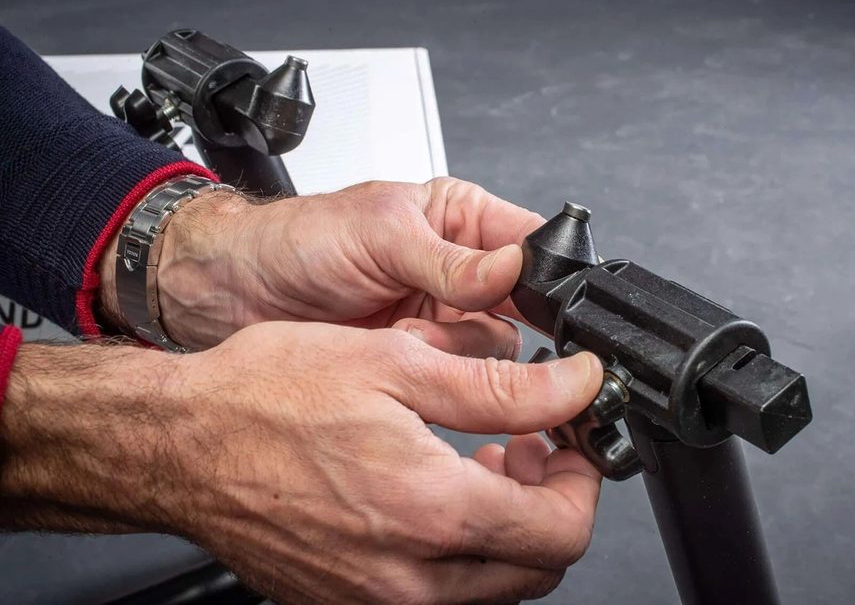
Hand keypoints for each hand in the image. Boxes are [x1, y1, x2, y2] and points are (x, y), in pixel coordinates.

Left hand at [114, 177, 545, 349]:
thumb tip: (511, 267)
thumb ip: (449, 259)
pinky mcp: (417, 363)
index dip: (548, 277)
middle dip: (484, 319)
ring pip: (491, 351)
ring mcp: (439, 320)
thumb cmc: (296, 241)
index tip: (545, 306)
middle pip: (523, 308)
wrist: (231, 292)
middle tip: (452, 318)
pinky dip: (428, 373)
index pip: (535, 247)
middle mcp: (460, 271)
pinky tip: (392, 352)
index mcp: (460, 220)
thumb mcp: (376, 234)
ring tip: (402, 329)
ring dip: (450, 349)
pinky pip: (453, 380)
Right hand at [174, 322, 603, 602]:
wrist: (180, 445)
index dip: (583, 481)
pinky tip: (434, 493)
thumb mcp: (398, 365)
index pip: (562, 530)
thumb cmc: (267, 398)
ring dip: (508, 527)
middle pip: (537, 567)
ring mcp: (376, 600)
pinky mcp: (349, 602)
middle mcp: (409, 576)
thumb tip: (575, 387)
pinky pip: (439, 593)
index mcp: (431, 512)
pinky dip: (459, 550)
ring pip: (492, 586)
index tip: (570, 441)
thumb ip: (504, 389)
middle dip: (551, 504)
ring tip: (482, 461)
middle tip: (528, 446)